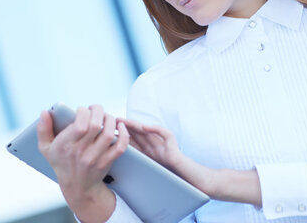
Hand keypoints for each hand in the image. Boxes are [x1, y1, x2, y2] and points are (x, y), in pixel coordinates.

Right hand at [37, 105, 128, 222]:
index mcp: (65, 146)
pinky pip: (120, 146)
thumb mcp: (46, 148)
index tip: (81, 110)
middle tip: (96, 109)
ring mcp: (95, 158)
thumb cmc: (61, 163)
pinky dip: (123, 134)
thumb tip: (44, 112)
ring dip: (110, 119)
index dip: (83, 112)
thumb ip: (43, 129)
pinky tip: (120, 126)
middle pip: (96, 125)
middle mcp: (81, 152)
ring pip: (108, 133)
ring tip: (105, 116)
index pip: (80, 125)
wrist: (78, 187)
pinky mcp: (107, 161)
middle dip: (98, 111)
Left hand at [117, 118, 261, 205]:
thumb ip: (143, 171)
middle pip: (139, 134)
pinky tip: (146, 127)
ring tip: (123, 120)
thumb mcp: (155, 176)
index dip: (122, 137)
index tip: (107, 133)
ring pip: (149, 132)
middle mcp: (158, 150)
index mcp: (151, 156)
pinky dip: (156, 130)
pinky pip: (166, 135)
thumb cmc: (178, 183)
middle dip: (125, 127)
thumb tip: (118, 174)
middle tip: (111, 120)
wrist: (199, 186)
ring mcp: (166, 148)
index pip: (134, 143)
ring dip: (136, 125)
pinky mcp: (175, 150)